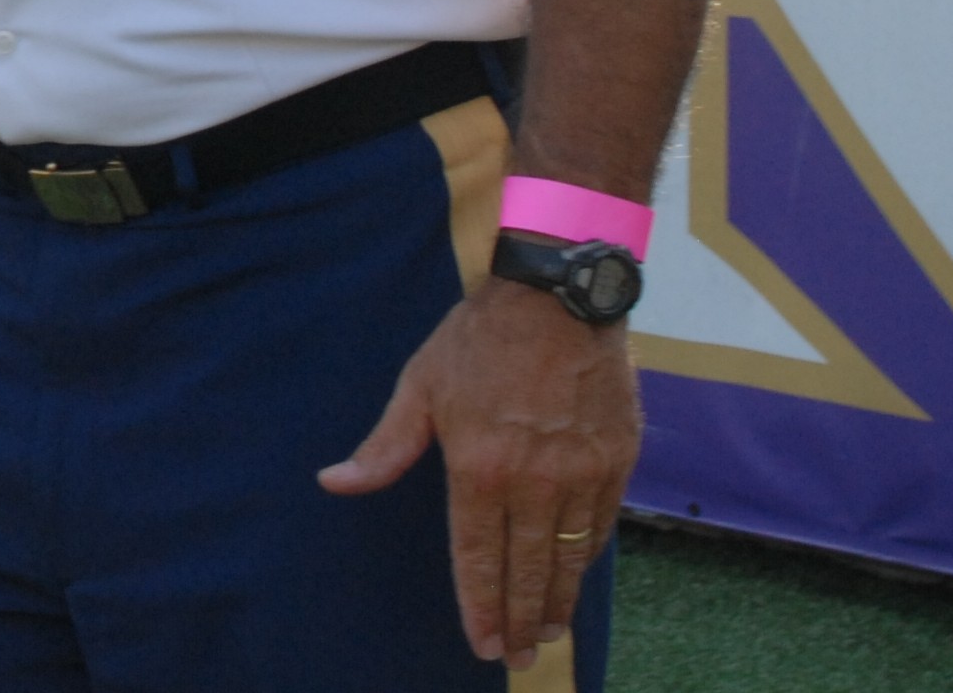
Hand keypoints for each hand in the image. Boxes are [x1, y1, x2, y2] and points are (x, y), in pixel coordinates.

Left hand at [322, 276, 638, 664]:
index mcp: (478, 466)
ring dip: (559, 600)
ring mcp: (580, 471)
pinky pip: (601, 523)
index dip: (479, 605)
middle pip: (527, 569)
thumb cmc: (478, 338)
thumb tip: (335, 482)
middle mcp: (532, 478)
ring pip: (568, 555)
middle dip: (521, 620)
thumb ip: (385, 446)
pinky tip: (575, 573)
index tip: (483, 644)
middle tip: (518, 656)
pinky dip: (587, 554)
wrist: (556, 295)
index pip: (477, 556)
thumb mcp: (420, 385)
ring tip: (549, 631)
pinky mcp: (617, 459)